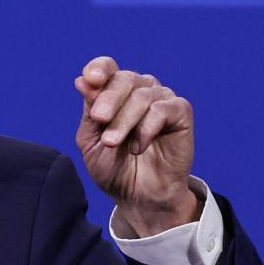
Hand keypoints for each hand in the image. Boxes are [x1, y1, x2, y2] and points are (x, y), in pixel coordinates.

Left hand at [74, 57, 198, 236]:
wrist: (138, 196)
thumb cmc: (113, 167)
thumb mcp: (91, 139)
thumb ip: (89, 111)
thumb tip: (82, 81)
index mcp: (114, 92)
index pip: (107, 68)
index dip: (99, 69)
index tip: (89, 79)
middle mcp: (139, 89)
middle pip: (123, 79)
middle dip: (108, 98)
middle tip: (99, 118)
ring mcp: (161, 99)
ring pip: (142, 95)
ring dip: (123, 120)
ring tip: (112, 143)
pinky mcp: (181, 113)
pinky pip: (164, 109)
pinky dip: (146, 128)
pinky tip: (138, 146)